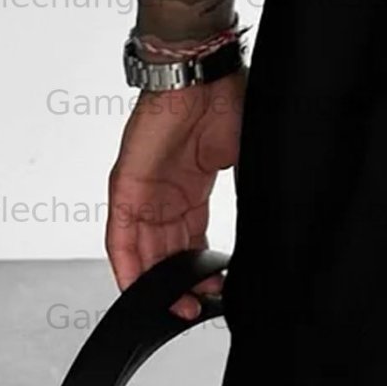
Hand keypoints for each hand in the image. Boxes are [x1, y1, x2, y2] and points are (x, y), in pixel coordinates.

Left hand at [106, 69, 243, 318]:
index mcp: (193, 186)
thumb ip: (247, 196)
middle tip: (196, 310)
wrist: (203, 75)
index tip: (218, 293)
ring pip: (142, 250)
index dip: (204, 271)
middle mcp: (165, 193)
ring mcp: (144, 191)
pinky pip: (120, 236)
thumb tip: (266, 232)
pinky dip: (128, 264)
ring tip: (175, 309)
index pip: (193, 240)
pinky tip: (138, 290)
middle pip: (167, 252)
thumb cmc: (226, 101)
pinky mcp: (126, 187)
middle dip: (181, 286)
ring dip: (156, 283)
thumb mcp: (245, 160)